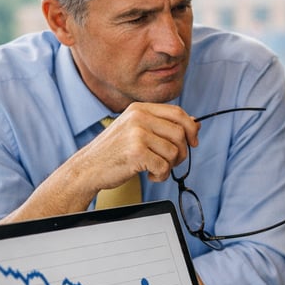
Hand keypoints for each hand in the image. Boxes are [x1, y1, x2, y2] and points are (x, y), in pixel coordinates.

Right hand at [81, 102, 198, 189]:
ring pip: (174, 151)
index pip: (178, 113)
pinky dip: (161, 175)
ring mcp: (137, 134)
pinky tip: (150, 175)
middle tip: (170, 162)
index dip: (191, 128)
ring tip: (156, 169)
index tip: (193, 142)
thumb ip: (162, 125)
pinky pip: (164, 166)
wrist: (87, 168)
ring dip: (170, 166)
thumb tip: (197, 124)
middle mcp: (138, 117)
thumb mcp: (136, 130)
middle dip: (182, 152)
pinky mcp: (136, 152)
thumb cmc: (114, 151)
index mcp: (139, 109)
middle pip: (180, 133)